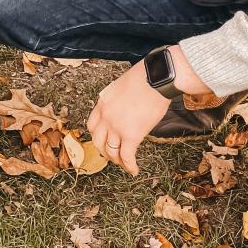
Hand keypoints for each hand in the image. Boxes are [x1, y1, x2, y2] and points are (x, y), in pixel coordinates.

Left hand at [87, 61, 170, 175]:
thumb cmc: (145, 77)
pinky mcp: (132, 135)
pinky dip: (130, 166)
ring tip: (123, 163)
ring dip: (117, 160)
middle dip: (104, 150)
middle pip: (98, 141)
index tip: (103, 140)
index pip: (92, 125)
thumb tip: (125, 110)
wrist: (155, 78)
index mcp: (102, 103)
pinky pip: (127, 156)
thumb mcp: (122, 87)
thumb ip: (118, 101)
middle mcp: (106, 117)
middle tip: (112, 154)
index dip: (97, 136)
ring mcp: (117, 127)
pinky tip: (134, 170)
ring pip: (111, 151)